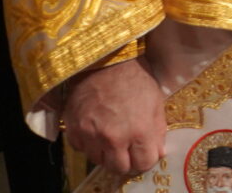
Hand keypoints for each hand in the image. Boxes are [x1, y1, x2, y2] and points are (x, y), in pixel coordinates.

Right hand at [61, 56, 165, 174]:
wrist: (106, 62)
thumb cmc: (136, 79)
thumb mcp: (156, 102)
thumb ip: (158, 131)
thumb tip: (157, 153)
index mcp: (139, 131)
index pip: (143, 164)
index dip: (145, 159)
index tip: (144, 152)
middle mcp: (113, 139)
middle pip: (119, 168)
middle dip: (125, 161)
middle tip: (126, 149)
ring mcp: (91, 136)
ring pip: (98, 160)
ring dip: (105, 153)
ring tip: (110, 136)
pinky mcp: (73, 130)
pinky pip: (81, 148)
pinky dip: (88, 143)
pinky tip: (95, 129)